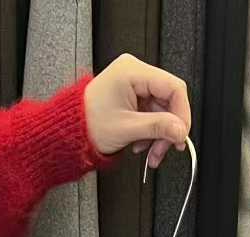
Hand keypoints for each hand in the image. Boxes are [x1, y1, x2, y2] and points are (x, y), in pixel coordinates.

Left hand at [84, 55, 190, 169]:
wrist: (68, 131)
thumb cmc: (86, 124)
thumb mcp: (126, 128)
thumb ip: (157, 127)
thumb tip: (180, 130)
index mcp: (132, 71)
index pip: (173, 87)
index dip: (181, 113)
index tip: (181, 134)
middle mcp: (134, 72)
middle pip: (168, 99)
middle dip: (167, 128)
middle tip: (164, 149)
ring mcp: (133, 83)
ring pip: (161, 109)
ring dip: (158, 133)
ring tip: (149, 151)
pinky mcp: (132, 94)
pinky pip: (151, 112)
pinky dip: (149, 130)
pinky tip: (141, 142)